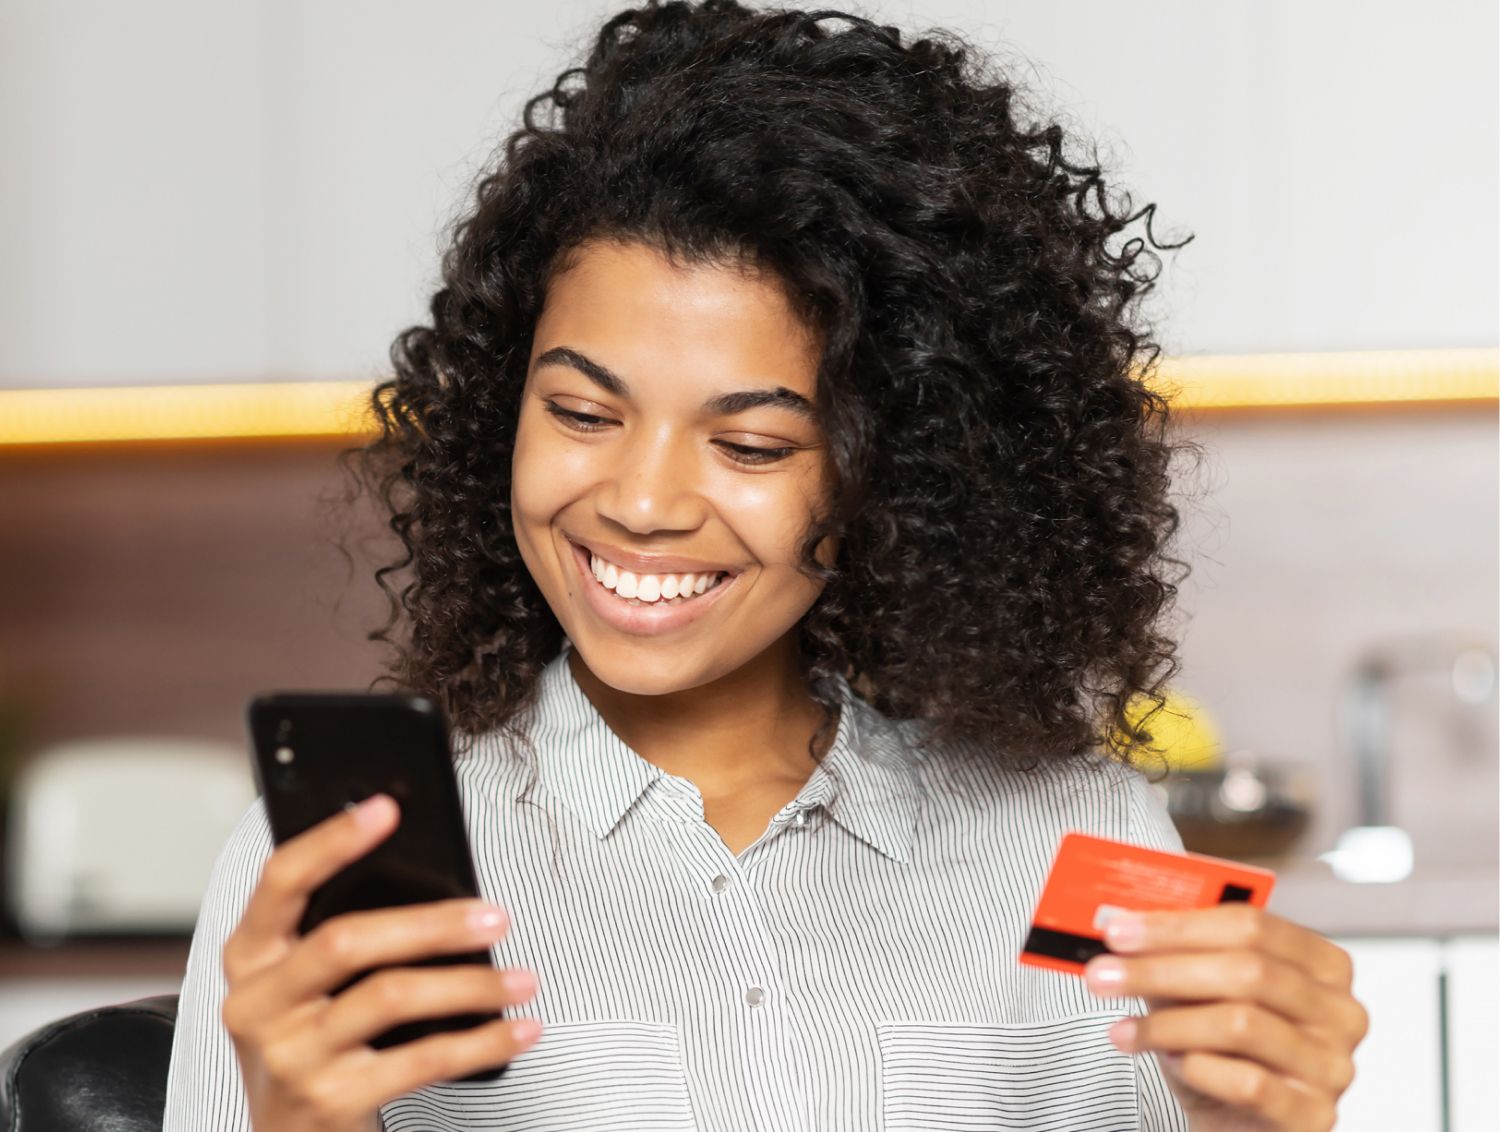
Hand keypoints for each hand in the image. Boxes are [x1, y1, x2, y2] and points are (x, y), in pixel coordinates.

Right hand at [221, 794, 543, 1131]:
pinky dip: (482, 1041)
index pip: (281, 881)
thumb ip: (339, 937)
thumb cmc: (312, 1047)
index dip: (332, 840)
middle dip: (432, 923)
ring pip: (391, 996)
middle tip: (495, 916)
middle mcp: (257, 1004)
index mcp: (249, 958)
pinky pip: (423, 1059)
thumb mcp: (303, 989)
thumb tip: (432, 882)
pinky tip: (517, 1030)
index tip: (387, 807)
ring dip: (472, 985)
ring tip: (522, 980)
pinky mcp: (330, 1100)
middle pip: (347, 941)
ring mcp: (290, 1056)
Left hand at [1082, 904, 1368, 1131]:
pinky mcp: (1315, 1114)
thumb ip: (1171, 955)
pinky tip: (1170, 1064)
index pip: (1251, 924)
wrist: (1237, 1125)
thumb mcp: (1198, 994)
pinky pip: (1249, 1082)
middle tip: (1103, 976)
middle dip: (1162, 970)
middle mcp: (1339, 1010)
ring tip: (1125, 1030)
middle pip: (1247, 970)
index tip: (1118, 931)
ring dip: (1167, 1023)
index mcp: (1321, 962)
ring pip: (1241, 1023)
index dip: (1178, 925)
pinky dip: (1197, 1068)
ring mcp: (1333, 1065)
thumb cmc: (1221, 1050)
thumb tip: (1118, 923)